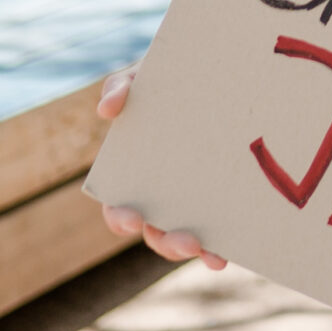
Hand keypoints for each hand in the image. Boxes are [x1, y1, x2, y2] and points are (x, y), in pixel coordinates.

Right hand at [93, 66, 227, 269]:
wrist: (219, 76)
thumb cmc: (170, 82)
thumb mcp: (144, 78)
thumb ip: (120, 87)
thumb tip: (106, 109)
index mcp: (135, 176)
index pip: (118, 208)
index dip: (121, 218)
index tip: (132, 218)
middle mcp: (161, 198)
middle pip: (156, 234)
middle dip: (167, 243)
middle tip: (185, 240)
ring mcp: (193, 203)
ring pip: (186, 241)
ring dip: (193, 250)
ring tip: (208, 250)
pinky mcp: (222, 203)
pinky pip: (219, 233)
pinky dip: (219, 247)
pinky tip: (225, 254)